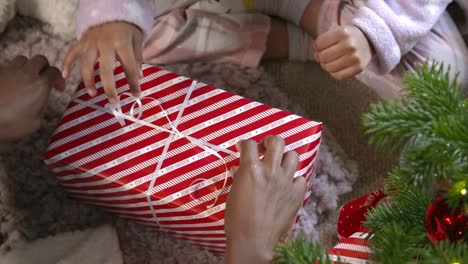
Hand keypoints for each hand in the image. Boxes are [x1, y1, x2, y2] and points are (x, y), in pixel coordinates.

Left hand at [0, 55, 64, 139]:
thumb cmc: (10, 124)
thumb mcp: (35, 123)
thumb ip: (40, 109)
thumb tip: (38, 106)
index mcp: (40, 86)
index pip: (54, 72)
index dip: (59, 79)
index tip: (58, 87)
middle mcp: (27, 74)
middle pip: (40, 60)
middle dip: (45, 67)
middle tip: (44, 77)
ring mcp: (9, 71)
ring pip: (23, 59)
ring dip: (28, 66)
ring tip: (27, 77)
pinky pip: (7, 66)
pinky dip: (12, 71)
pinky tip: (11, 82)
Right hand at [63, 22, 143, 103]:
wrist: (111, 8)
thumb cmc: (126, 26)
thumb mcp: (137, 38)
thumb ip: (137, 57)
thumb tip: (138, 76)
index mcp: (121, 42)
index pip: (128, 66)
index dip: (133, 82)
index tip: (136, 94)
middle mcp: (104, 43)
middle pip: (105, 68)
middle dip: (109, 87)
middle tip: (113, 101)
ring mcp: (91, 42)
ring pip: (86, 63)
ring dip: (88, 80)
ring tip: (92, 94)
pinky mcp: (82, 41)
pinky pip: (72, 52)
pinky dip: (66, 63)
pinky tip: (64, 75)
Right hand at [224, 136, 306, 263]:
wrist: (253, 240)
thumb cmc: (237, 220)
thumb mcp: (233, 193)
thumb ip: (239, 177)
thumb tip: (239, 169)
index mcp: (251, 169)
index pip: (249, 144)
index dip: (244, 144)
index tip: (243, 147)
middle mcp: (270, 171)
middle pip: (277, 142)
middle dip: (269, 142)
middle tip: (264, 149)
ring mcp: (285, 182)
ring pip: (293, 156)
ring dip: (284, 158)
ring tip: (278, 165)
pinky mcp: (296, 194)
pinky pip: (300, 179)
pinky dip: (294, 179)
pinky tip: (287, 185)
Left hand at [314, 25, 372, 79]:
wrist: (369, 40)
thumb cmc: (348, 36)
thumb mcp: (337, 29)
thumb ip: (324, 38)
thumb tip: (315, 52)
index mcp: (343, 33)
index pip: (318, 44)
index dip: (316, 47)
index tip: (319, 47)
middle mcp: (350, 45)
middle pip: (322, 57)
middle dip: (319, 57)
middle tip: (322, 55)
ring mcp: (355, 57)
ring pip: (329, 68)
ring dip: (325, 66)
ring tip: (329, 61)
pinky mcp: (359, 68)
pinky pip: (338, 76)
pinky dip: (333, 73)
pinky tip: (335, 67)